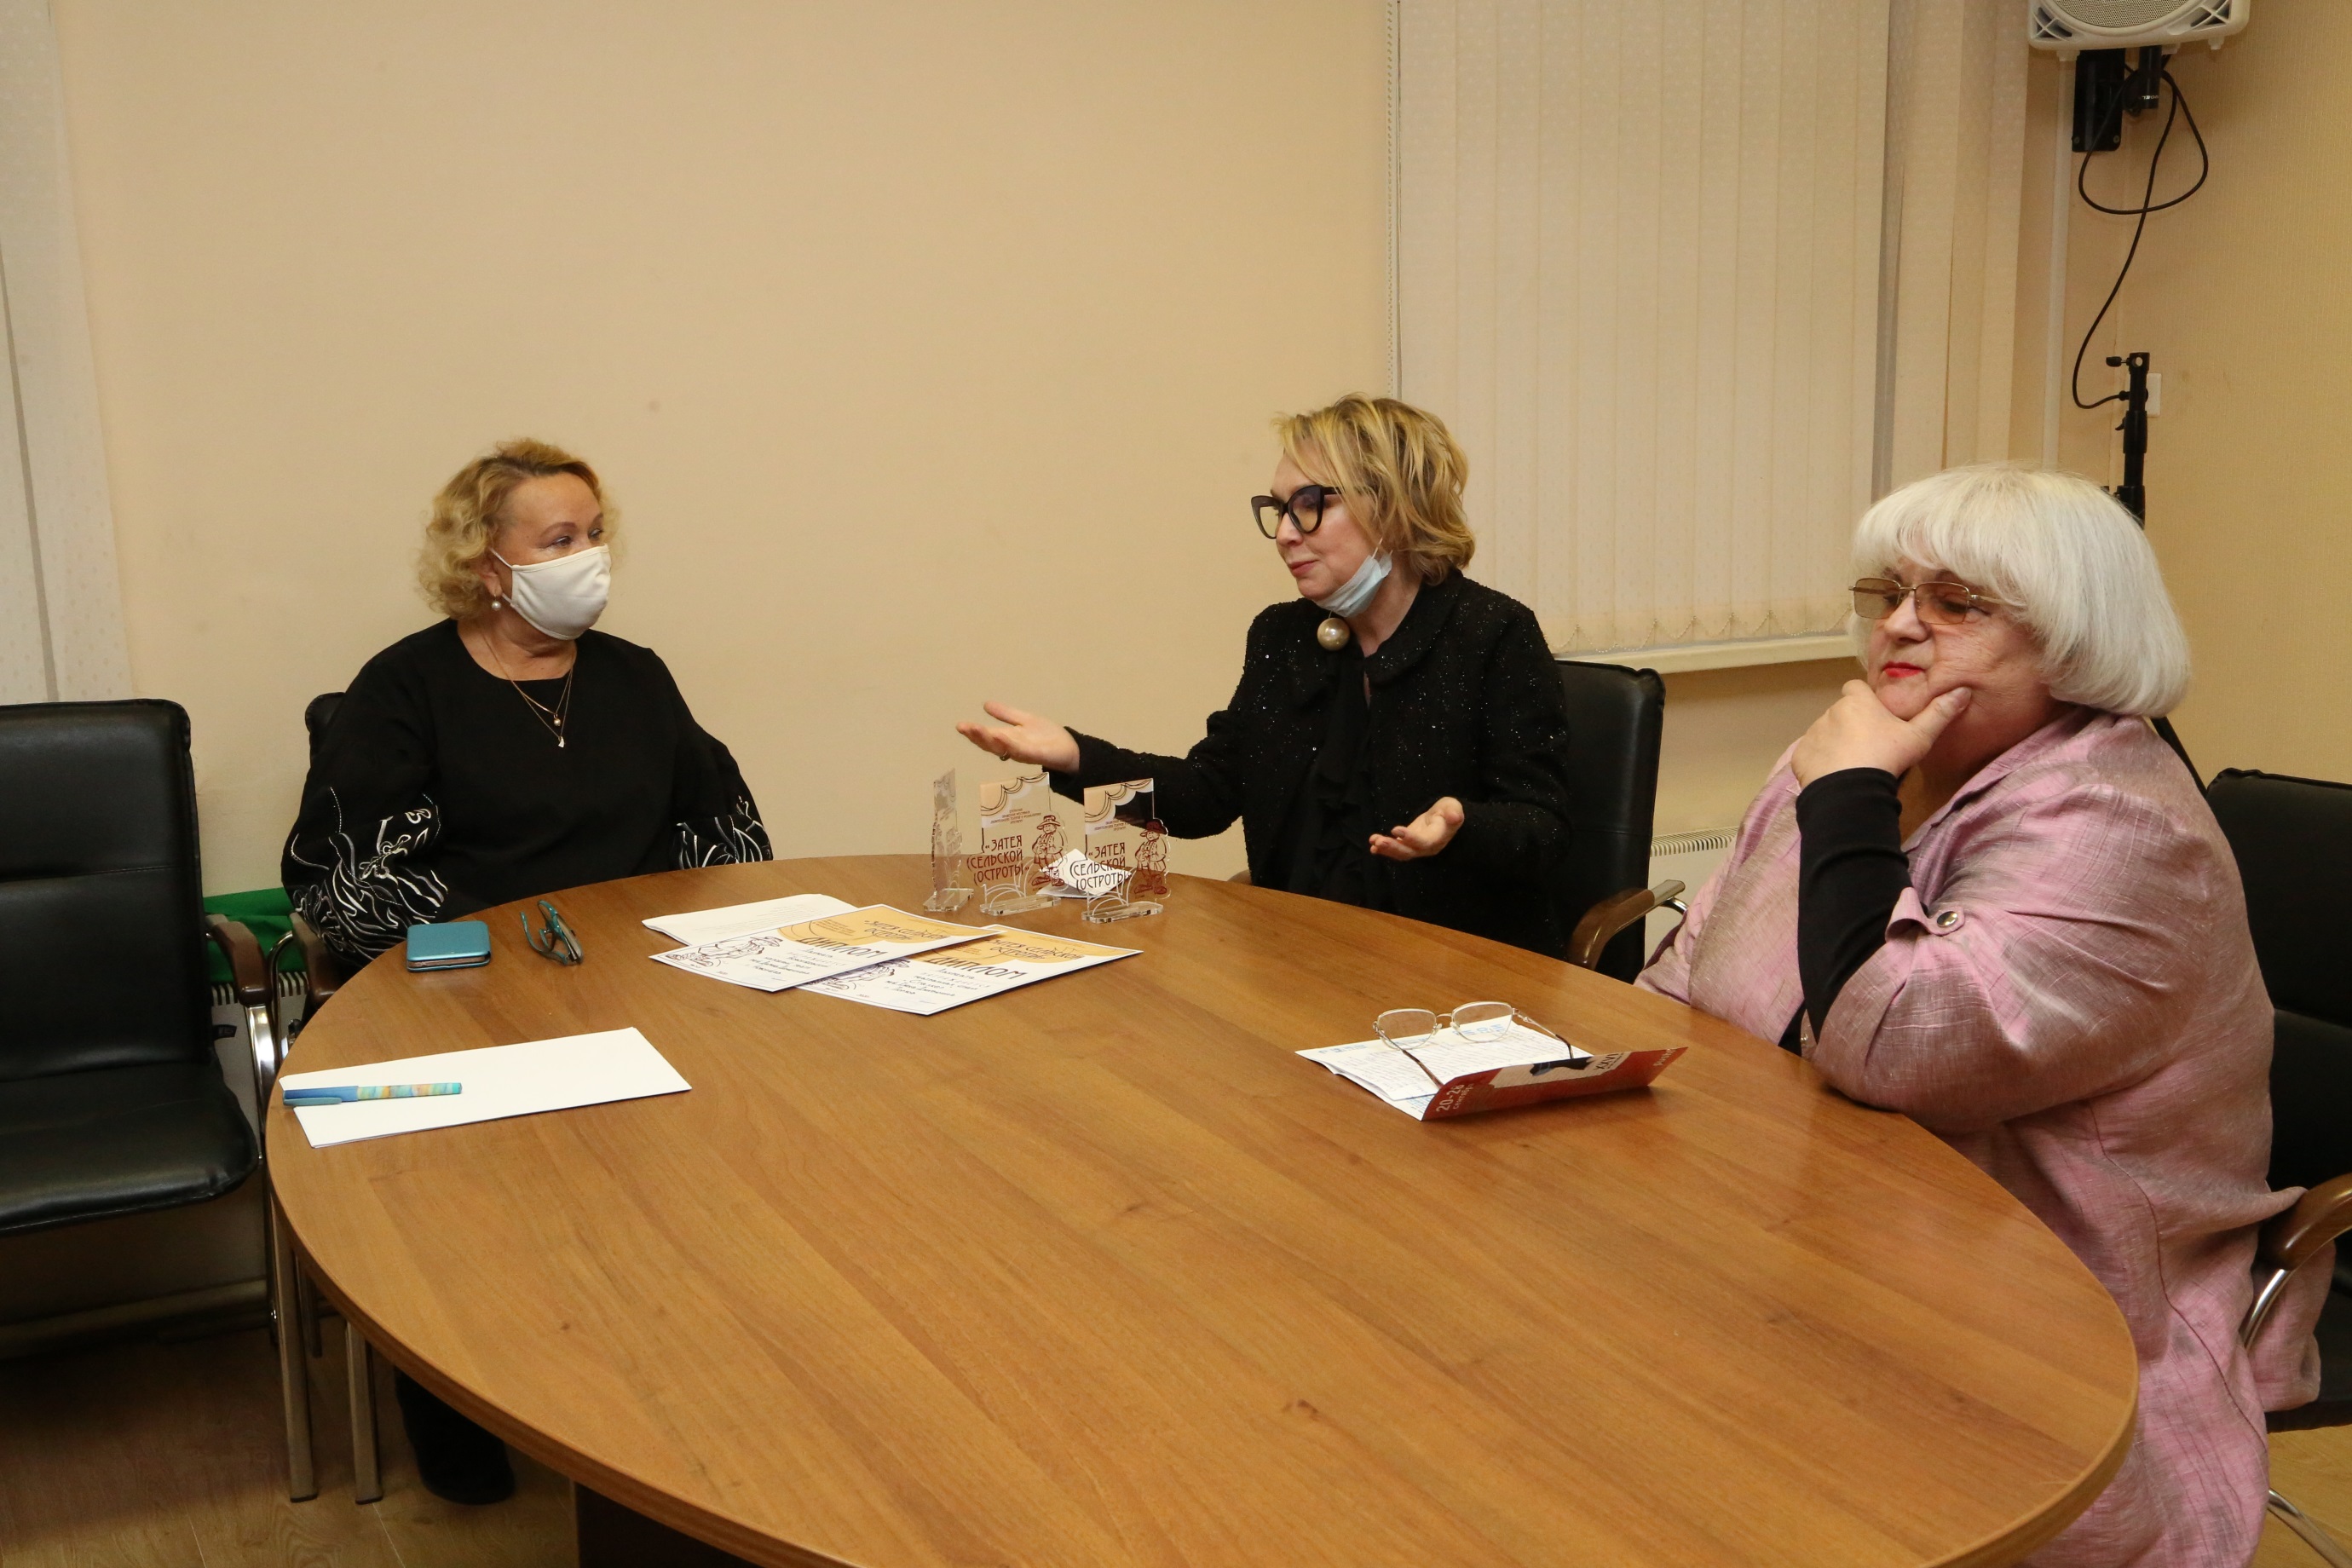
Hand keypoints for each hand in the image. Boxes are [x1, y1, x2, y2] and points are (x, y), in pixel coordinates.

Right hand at [956, 701, 1080, 772]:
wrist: (1070, 748)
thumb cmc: (1047, 737)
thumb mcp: (1024, 720)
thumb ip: (1006, 714)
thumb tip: (986, 704)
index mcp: (1008, 738)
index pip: (987, 736)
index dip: (973, 732)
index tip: (960, 725)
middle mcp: (1011, 747)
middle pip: (989, 744)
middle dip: (976, 736)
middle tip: (963, 727)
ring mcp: (1022, 752)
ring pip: (1001, 747)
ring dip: (987, 739)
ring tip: (975, 729)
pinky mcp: (1035, 754)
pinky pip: (1019, 750)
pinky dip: (1008, 744)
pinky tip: (1000, 735)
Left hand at [1369, 796, 1464, 860]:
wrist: (1444, 819)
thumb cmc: (1449, 811)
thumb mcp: (1453, 807)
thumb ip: (1454, 812)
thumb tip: (1455, 816)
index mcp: (1439, 838)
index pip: (1424, 842)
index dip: (1410, 838)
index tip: (1396, 830)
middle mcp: (1428, 848)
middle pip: (1410, 851)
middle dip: (1394, 847)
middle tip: (1379, 841)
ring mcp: (1418, 849)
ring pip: (1402, 853)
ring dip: (1387, 849)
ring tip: (1374, 842)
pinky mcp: (1409, 846)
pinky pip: (1397, 851)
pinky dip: (1385, 850)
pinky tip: (1373, 846)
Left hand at [1791, 681, 1972, 785]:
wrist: (1850, 791)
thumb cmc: (1887, 757)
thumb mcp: (1919, 737)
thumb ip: (1940, 713)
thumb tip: (1963, 690)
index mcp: (1856, 701)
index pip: (1856, 688)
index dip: (1865, 700)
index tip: (1876, 716)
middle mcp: (1830, 711)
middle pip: (1841, 712)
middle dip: (1851, 724)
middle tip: (1870, 747)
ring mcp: (1812, 734)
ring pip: (1825, 733)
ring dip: (1836, 743)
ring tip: (1854, 765)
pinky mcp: (1800, 756)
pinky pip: (1811, 754)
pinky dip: (1821, 762)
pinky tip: (1836, 776)